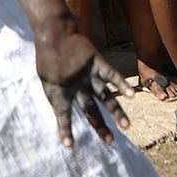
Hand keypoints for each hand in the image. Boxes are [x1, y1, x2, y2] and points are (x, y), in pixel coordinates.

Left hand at [34, 30, 133, 146]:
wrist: (53, 31)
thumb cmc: (48, 56)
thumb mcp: (45, 77)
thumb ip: (54, 94)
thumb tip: (60, 111)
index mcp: (59, 90)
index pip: (62, 114)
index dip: (65, 130)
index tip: (69, 146)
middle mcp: (74, 85)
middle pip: (88, 109)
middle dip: (98, 126)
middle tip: (109, 142)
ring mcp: (87, 74)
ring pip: (104, 96)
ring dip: (115, 112)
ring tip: (126, 126)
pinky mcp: (96, 61)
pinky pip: (111, 75)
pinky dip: (122, 84)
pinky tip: (132, 96)